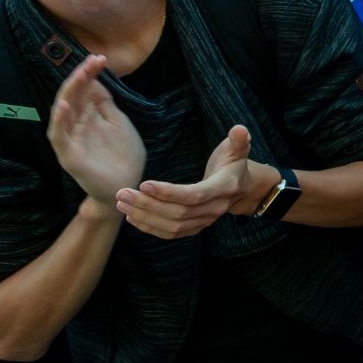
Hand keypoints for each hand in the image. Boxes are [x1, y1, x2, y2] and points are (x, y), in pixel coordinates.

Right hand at [47, 54, 146, 208]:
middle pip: (73, 96)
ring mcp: (70, 140)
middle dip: (81, 77)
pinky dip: (60, 121)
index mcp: (87, 117)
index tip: (101, 58)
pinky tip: (65, 106)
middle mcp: (75, 126)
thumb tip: (96, 80)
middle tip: (93, 60)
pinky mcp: (69, 156)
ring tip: (80, 75)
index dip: (90, 74)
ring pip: (63, 111)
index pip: (84, 90)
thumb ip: (105, 104)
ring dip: (70, 92)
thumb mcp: (118, 123)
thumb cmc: (122, 155)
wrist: (126, 187)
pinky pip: (59, 136)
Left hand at [116, 126, 261, 238]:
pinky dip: (150, 227)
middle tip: (122, 193)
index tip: (144, 184)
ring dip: (144, 216)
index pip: (194, 195)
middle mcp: (215, 208)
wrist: (241, 188)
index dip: (169, 192)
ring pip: (172, 225)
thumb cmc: (233, 164)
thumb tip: (239, 129)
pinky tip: (132, 216)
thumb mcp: (238, 149)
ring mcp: (205, 221)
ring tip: (122, 203)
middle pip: (178, 213)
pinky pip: (171, 233)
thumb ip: (239, 139)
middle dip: (147, 204)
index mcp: (224, 188)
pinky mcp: (195, 228)